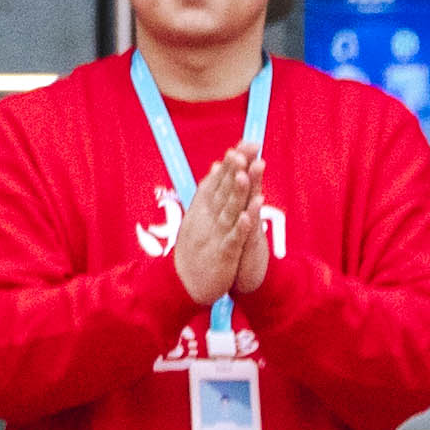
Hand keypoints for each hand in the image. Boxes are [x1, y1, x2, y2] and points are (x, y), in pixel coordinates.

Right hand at [166, 146, 267, 306]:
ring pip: (227, 211)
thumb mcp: (197, 217)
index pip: (217, 181)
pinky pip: (232, 240)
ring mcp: (214, 236)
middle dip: (236, 169)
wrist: (181, 285)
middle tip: (247, 148)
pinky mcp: (221, 256)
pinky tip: (249, 216)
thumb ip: (208, 192)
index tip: (244, 144)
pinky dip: (240, 228)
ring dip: (237, 193)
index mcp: (202, 209)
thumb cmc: (193, 251)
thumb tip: (215, 167)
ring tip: (246, 173)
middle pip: (223, 190)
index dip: (231, 163)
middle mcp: (206, 219)